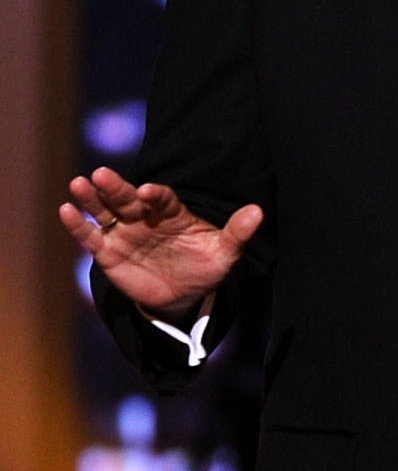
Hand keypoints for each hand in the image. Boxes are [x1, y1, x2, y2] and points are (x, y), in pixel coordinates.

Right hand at [59, 165, 263, 319]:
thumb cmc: (205, 267)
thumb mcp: (225, 253)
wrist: (183, 296)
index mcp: (173, 212)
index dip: (156, 193)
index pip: (163, 198)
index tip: (149, 191)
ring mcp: (125, 232)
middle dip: (116, 187)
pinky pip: (91, 237)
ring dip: (92, 199)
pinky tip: (66, 211)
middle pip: (128, 198)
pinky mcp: (108, 252)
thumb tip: (258, 212)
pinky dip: (78, 225)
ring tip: (78, 184)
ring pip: (106, 211)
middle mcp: (145, 217)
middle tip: (101, 174)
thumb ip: (238, 232)